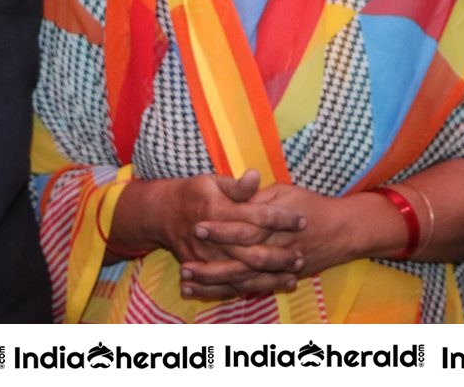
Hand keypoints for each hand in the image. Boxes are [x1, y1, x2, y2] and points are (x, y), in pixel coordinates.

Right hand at [115, 170, 305, 297]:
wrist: (161, 214)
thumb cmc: (192, 193)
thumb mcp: (212, 181)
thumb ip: (236, 185)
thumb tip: (255, 175)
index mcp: (218, 211)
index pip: (257, 216)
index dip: (282, 218)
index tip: (302, 219)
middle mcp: (213, 239)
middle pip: (253, 252)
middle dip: (280, 255)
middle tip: (302, 255)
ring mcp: (207, 259)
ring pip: (245, 274)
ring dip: (271, 276)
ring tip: (295, 275)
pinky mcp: (203, 271)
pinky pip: (230, 285)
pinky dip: (252, 288)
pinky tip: (273, 286)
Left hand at [181, 184, 402, 295]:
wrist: (344, 230)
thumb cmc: (312, 206)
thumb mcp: (284, 192)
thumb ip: (257, 197)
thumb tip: (233, 194)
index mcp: (274, 225)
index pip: (243, 228)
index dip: (220, 228)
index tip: (197, 224)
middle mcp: (276, 250)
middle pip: (239, 262)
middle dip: (211, 266)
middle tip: (184, 266)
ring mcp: (278, 268)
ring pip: (243, 281)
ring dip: (214, 284)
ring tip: (188, 285)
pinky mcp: (280, 279)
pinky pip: (253, 289)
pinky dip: (230, 292)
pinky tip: (208, 293)